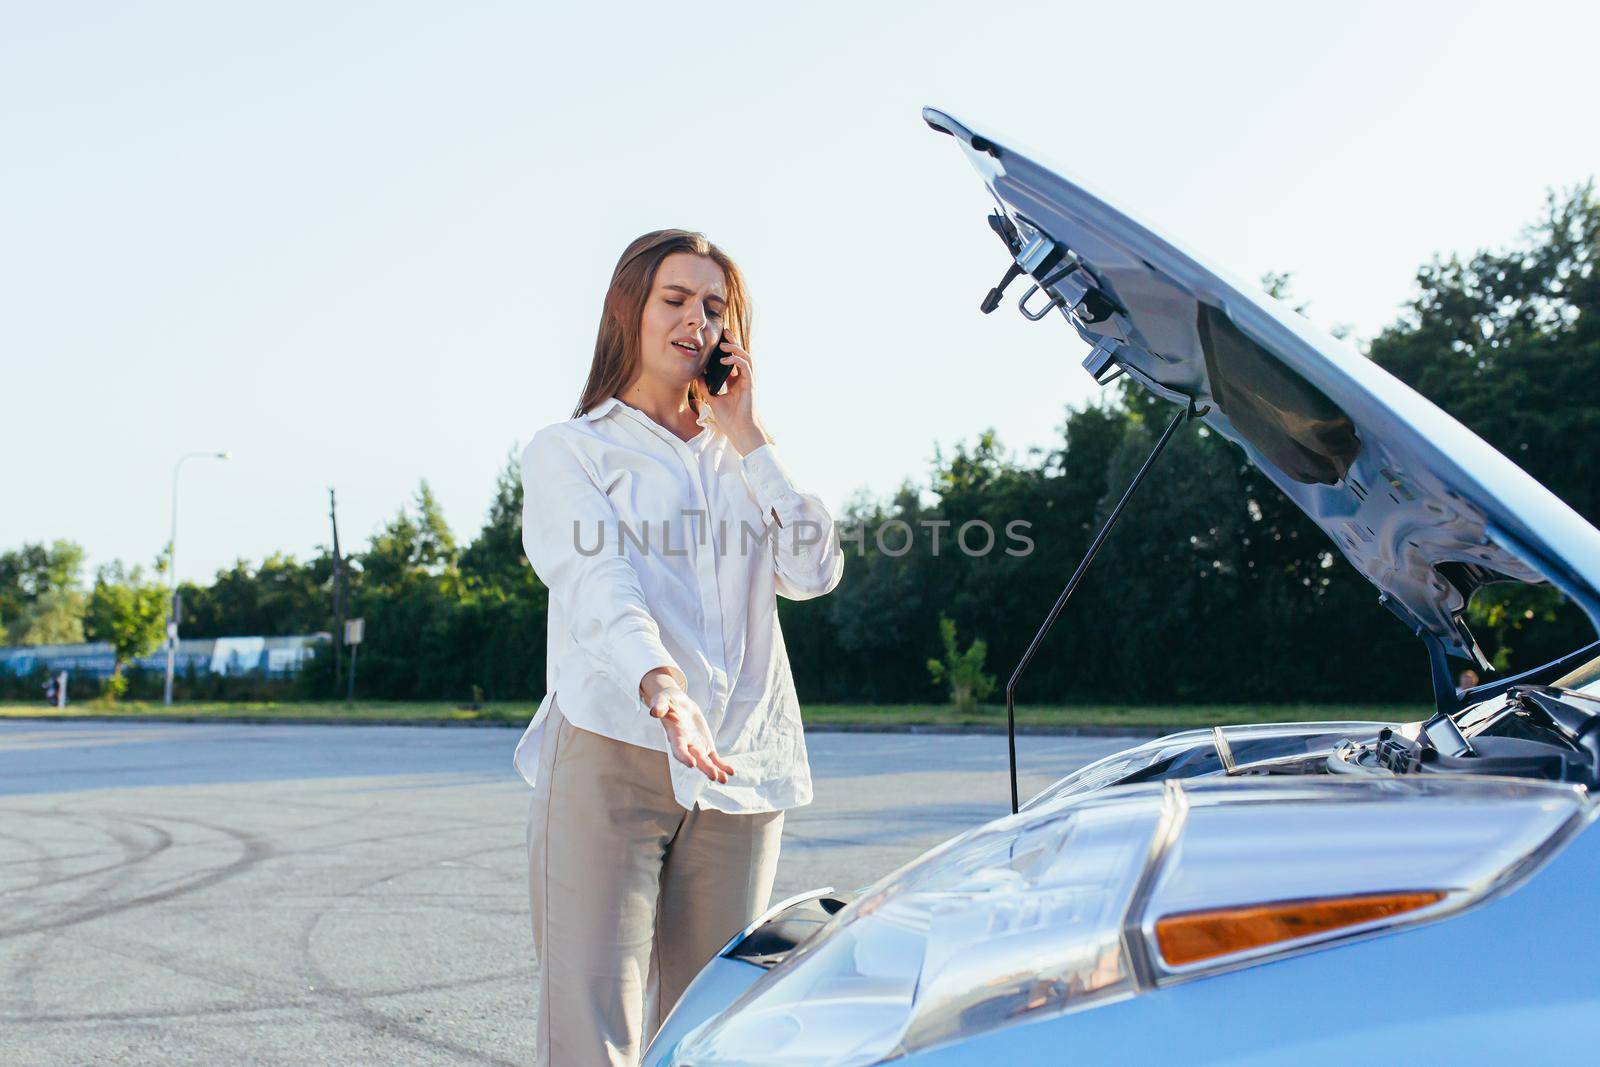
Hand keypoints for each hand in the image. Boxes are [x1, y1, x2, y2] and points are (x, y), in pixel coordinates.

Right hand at [645, 682, 735, 783]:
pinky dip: (721, 765)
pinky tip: (730, 772)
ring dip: (714, 770)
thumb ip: (659, 706)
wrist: (676, 704)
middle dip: (704, 767)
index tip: (692, 764)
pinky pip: (714, 757)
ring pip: (706, 761)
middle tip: (713, 776)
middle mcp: (686, 744)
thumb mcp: (661, 700)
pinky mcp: (706, 745)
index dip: (684, 756)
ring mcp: (697, 746)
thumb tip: (654, 712)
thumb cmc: (666, 702)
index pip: (679, 748)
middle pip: (696, 758)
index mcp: (675, 735)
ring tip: (723, 780)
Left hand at [702, 337, 769, 455]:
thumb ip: (706, 387)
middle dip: (733, 342)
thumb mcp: (713, 400)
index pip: (732, 361)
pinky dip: (735, 360)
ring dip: (735, 348)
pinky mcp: (751, 385)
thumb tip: (697, 376)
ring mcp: (748, 381)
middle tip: (724, 331)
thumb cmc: (729, 419)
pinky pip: (745, 366)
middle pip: (740, 355)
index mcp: (736, 382)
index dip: (727, 350)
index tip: (718, 341)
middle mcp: (744, 379)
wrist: (739, 431)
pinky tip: (724, 359)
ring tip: (723, 344)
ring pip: (745, 357)